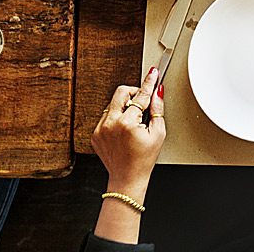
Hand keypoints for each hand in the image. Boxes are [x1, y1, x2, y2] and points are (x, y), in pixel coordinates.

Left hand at [93, 67, 165, 195]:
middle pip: (121, 91)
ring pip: (113, 103)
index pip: (141, 95)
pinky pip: (106, 115)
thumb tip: (158, 92)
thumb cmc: (144, 160)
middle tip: (142, 101)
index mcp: (127, 124)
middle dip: (134, 92)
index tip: (153, 74)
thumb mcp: (158, 134)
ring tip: (134, 122)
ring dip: (125, 106)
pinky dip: (116, 117)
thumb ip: (157, 110)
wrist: (127, 178)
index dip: (149, 83)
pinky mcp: (95, 133)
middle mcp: (110, 123)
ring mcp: (100, 128)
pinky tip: (124, 130)